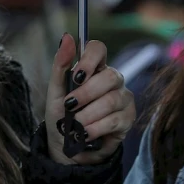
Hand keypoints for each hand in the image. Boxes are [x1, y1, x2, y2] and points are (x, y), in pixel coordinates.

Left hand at [45, 34, 134, 164]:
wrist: (66, 147)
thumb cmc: (61, 116)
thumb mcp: (55, 92)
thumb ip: (60, 65)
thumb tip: (67, 37)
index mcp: (93, 69)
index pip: (98, 49)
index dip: (89, 59)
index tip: (76, 76)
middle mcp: (112, 80)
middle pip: (110, 76)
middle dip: (86, 93)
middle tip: (70, 105)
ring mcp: (123, 99)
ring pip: (112, 99)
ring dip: (88, 114)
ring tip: (75, 124)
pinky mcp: (128, 119)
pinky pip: (115, 119)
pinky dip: (95, 128)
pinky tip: (85, 133)